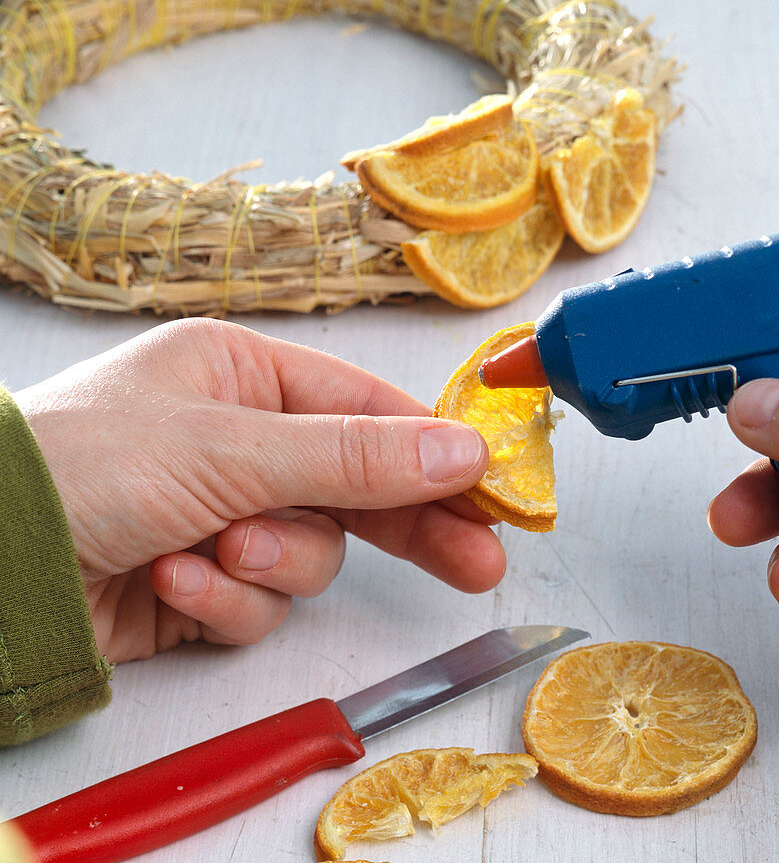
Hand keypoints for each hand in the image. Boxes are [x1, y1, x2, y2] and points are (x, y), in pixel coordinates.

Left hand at [14, 319, 502, 663]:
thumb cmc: (85, 464)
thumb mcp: (231, 448)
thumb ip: (354, 457)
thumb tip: (463, 450)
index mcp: (244, 378)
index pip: (368, 410)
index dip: (433, 449)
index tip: (493, 486)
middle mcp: (240, 443)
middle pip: (357, 487)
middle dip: (408, 527)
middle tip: (478, 564)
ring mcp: (223, 515)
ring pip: (310, 554)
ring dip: (270, 561)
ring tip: (218, 552)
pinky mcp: (202, 584)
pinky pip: (257, 601)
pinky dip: (221, 599)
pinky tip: (171, 579)